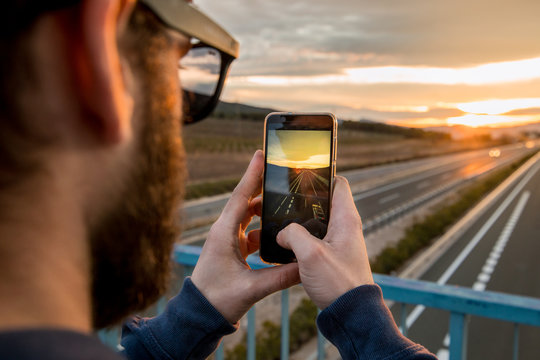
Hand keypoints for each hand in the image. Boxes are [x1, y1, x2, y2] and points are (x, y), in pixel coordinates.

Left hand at [191, 150, 300, 323]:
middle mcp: (224, 232)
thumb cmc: (217, 300)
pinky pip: (249, 232)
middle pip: (245, 202)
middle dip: (261, 187)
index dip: (251, 175)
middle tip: (279, 171)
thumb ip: (280, 277)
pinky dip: (262, 229)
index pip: (240, 197)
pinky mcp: (231, 249)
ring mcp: (227, 240)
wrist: (200, 316)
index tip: (260, 154)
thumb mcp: (251, 289)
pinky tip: (276, 233)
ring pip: (248, 217)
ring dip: (263, 210)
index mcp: (223, 233)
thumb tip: (305, 267)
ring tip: (283, 201)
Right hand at [277, 176, 372, 309]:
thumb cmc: (338, 283)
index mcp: (346, 219)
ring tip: (279, 221)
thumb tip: (282, 232)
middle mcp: (345, 227)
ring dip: (299, 222)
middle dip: (302, 200)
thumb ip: (293, 235)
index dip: (321, 175)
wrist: (350, 314)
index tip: (300, 175)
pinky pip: (314, 239)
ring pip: (316, 222)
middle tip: (282, 199)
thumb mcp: (311, 254)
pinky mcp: (332, 256)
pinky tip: (285, 244)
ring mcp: (339, 242)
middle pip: (322, 202)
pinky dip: (301, 238)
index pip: (338, 183)